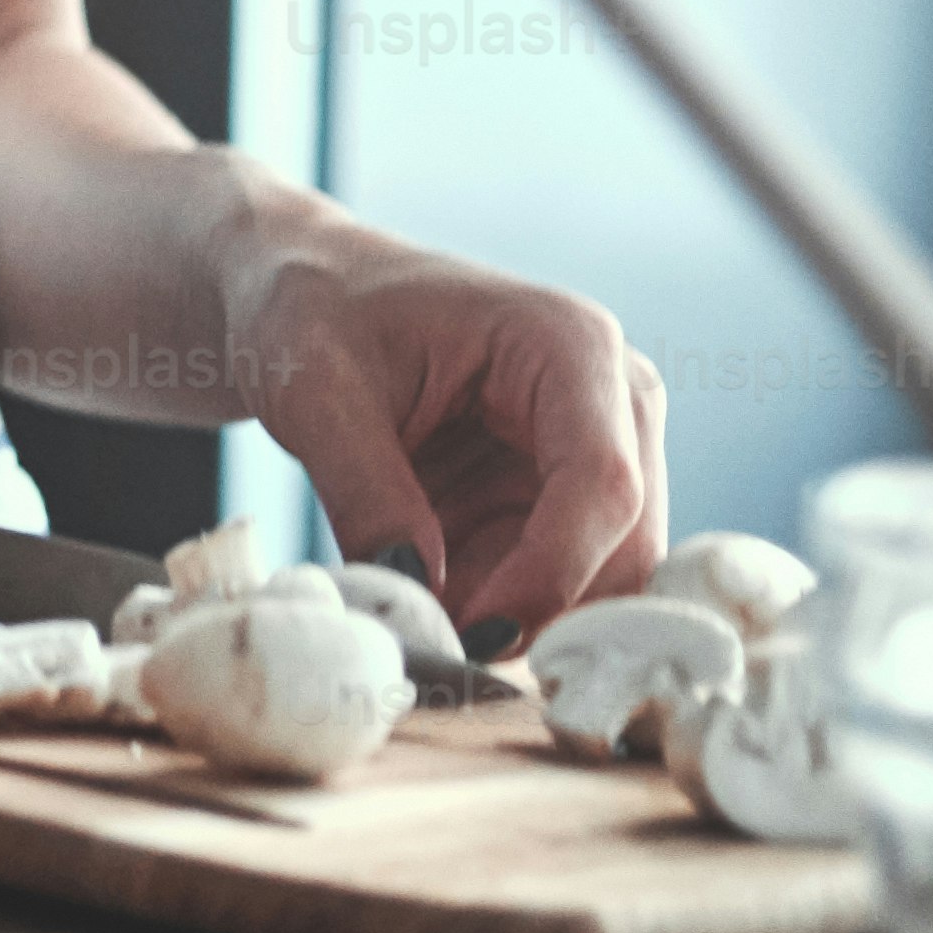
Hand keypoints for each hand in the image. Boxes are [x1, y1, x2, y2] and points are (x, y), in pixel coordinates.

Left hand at [226, 226, 667, 644]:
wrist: (307, 292)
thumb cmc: (313, 310)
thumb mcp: (314, 390)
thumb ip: (366, 492)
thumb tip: (415, 596)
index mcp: (568, 342)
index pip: (603, 483)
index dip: (549, 574)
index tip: (466, 631)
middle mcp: (615, 398)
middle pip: (625, 548)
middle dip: (536, 611)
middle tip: (431, 640)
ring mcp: (606, 450)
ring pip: (602, 583)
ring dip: (516, 617)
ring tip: (414, 606)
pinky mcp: (572, 497)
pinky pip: (563, 584)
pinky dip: (501, 606)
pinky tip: (430, 588)